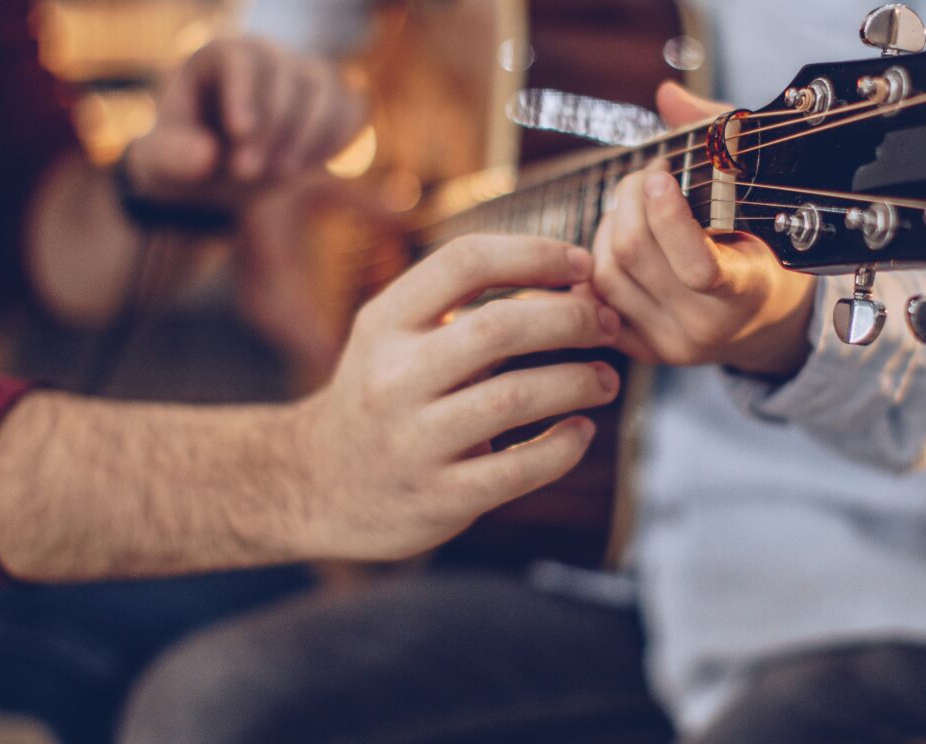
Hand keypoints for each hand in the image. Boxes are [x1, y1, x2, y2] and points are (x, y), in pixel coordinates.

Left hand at [125, 37, 364, 208]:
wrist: (218, 172)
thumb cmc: (184, 157)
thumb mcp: (158, 163)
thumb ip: (170, 157)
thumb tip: (206, 157)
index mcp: (218, 57)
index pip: (240, 58)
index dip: (244, 93)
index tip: (240, 134)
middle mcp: (267, 57)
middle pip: (286, 77)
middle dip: (273, 129)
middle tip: (246, 174)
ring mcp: (304, 77)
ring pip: (325, 90)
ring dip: (308, 137)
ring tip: (278, 176)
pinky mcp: (332, 102)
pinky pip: (352, 110)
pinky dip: (335, 140)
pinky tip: (305, 167)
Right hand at [283, 236, 623, 560]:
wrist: (317, 486)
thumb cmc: (384, 395)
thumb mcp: (398, 338)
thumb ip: (468, 307)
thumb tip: (575, 278)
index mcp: (384, 323)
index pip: (464, 261)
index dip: (535, 254)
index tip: (584, 264)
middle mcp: (392, 376)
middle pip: (499, 326)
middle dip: (571, 318)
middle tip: (608, 324)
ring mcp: (413, 441)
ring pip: (515, 397)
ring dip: (577, 381)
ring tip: (605, 379)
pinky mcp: (438, 498)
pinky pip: (517, 468)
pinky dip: (563, 447)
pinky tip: (582, 432)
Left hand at [586, 82, 816, 376]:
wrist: (764, 321)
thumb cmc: (764, 244)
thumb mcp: (758, 194)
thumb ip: (718, 137)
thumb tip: (667, 96)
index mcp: (747, 290)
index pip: (697, 266)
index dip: (667, 215)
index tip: (661, 172)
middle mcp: (706, 327)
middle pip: (634, 255)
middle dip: (627, 200)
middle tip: (643, 176)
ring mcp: (670, 344)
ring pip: (606, 275)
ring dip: (608, 227)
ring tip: (631, 208)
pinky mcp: (642, 352)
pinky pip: (595, 300)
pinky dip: (596, 261)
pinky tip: (616, 240)